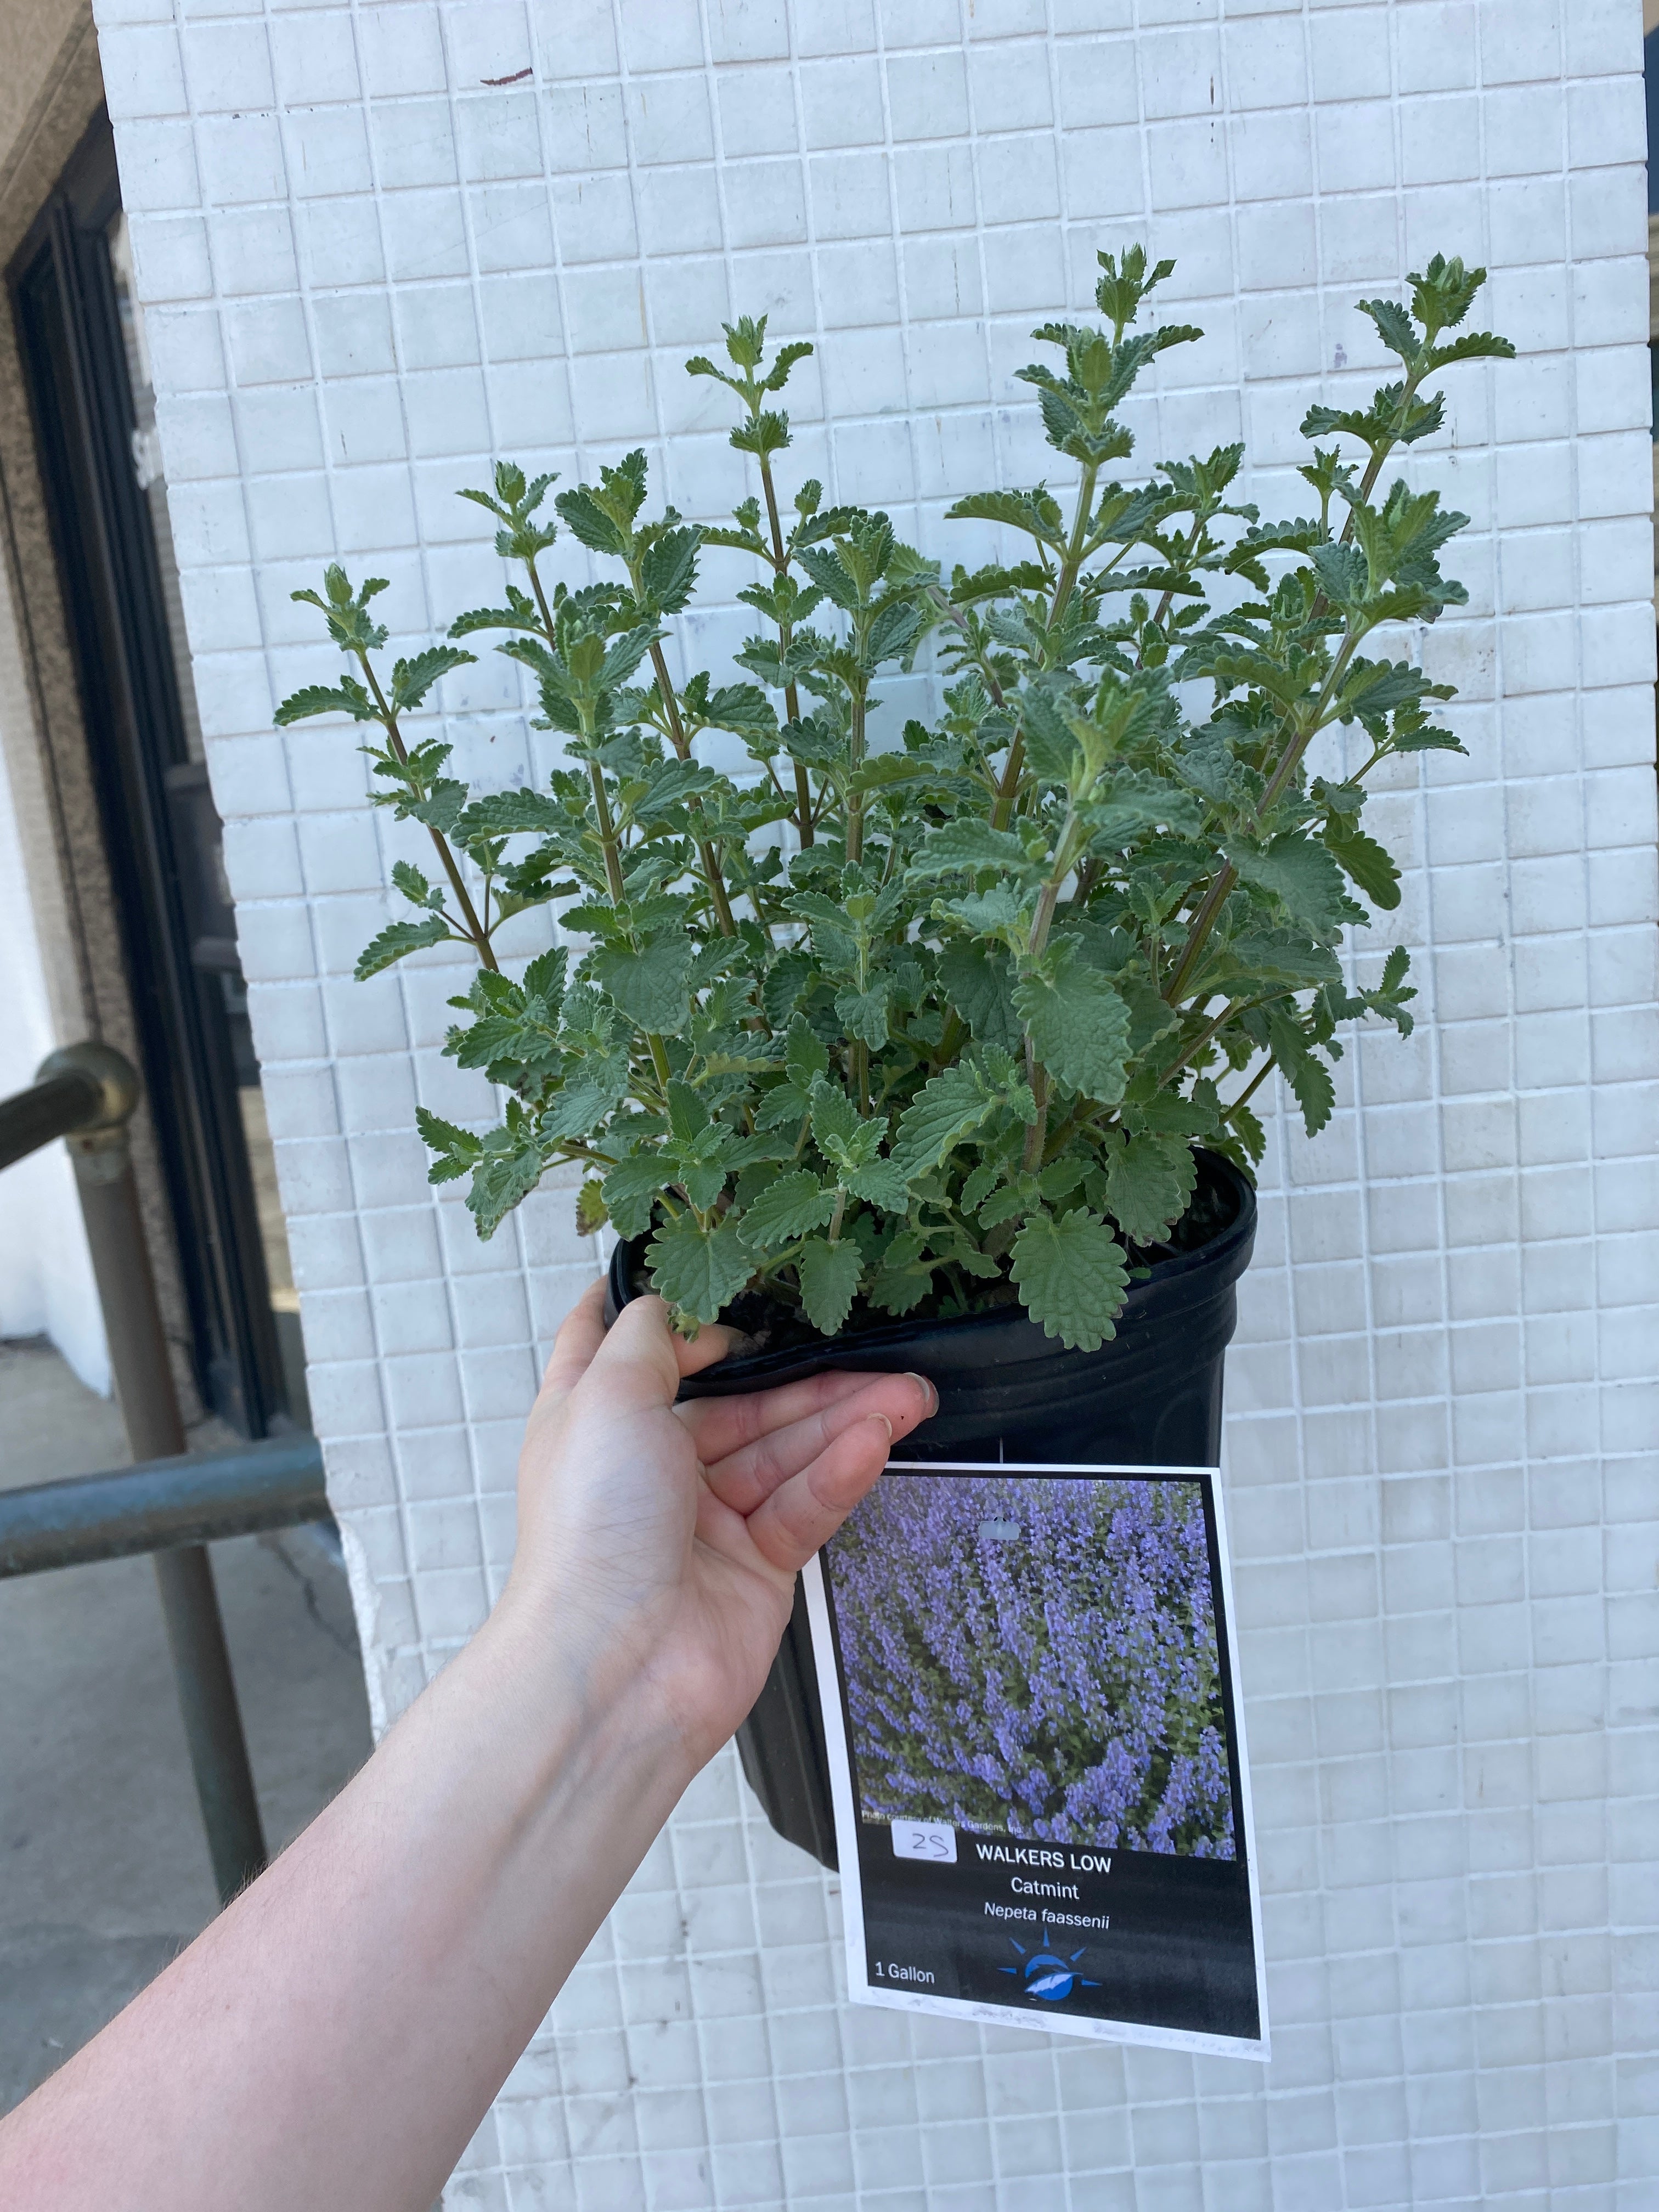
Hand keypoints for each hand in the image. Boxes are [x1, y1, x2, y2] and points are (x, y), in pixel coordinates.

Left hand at [500, 1282, 935, 1767]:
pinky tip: (876, 1442)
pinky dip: (841, 1472)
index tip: (722, 1280)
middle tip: (877, 1353)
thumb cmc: (590, 1529)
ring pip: (785, 1451)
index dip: (671, 1315)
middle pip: (739, 1402)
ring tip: (907, 1394)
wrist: (616, 1666)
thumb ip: (647, 1337)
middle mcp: (650, 1466)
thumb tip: (674, 1307)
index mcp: (598, 1421)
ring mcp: (705, 1519)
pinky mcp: (754, 1566)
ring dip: (847, 1419)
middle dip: (807, 1377)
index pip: (627, 1351)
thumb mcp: (603, 1395)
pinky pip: (805, 1504)